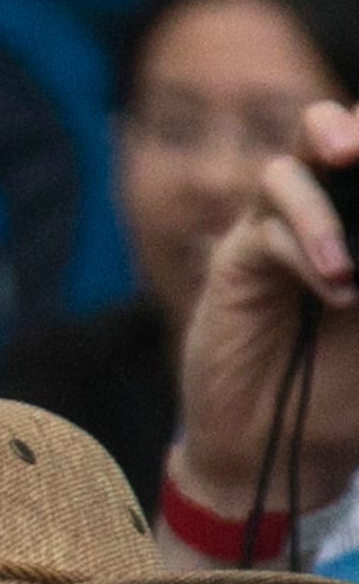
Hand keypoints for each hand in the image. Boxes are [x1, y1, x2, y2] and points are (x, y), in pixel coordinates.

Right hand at [171, 99, 358, 547]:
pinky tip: (332, 290)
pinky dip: (302, 249)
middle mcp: (327, 216)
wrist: (284, 452)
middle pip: (335, 137)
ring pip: (293, 168)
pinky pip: (264, 228)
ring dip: (324, 207)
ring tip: (347, 269)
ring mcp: (278, 235)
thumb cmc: (347, 393)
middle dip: (352, 131)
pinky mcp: (236, 261)